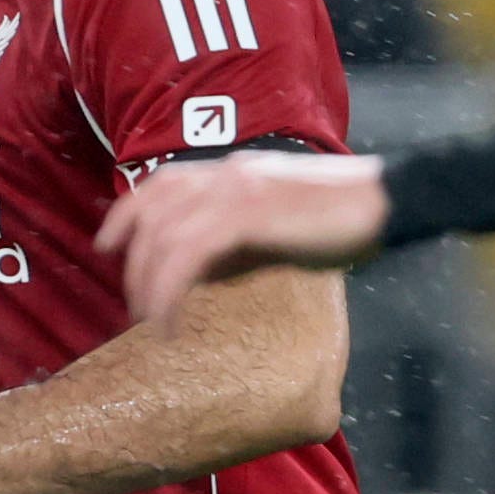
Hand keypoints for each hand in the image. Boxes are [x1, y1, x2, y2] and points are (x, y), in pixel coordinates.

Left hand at [94, 151, 391, 323]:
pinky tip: (170, 321)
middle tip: (131, 304)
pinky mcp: (248, 215)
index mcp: (235, 171)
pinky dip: (169, 291)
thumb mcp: (282, 224)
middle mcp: (228, 174)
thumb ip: (242, 239)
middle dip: (133, 261)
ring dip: (148, 283)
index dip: (127, 212)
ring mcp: (237, 191)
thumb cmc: (345, 218)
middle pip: (153, 212)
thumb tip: (207, 272)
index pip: (163, 183)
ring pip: (164, 237)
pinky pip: (188, 256)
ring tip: (150, 321)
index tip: (106, 244)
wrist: (388, 201)